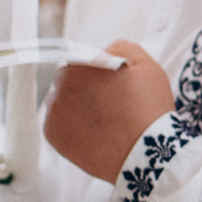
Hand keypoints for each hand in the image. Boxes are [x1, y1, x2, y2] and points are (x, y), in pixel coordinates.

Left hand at [45, 44, 175, 183]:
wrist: (146, 153)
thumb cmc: (149, 108)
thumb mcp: (146, 65)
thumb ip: (121, 47)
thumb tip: (104, 50)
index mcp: (81, 65)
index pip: (81, 62)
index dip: (97, 74)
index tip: (111, 88)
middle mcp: (61, 86)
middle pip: (68, 82)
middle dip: (84, 89)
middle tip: (108, 106)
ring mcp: (54, 112)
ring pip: (62, 103)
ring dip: (76, 108)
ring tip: (102, 123)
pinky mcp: (52, 135)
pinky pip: (57, 125)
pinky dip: (71, 128)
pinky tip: (92, 134)